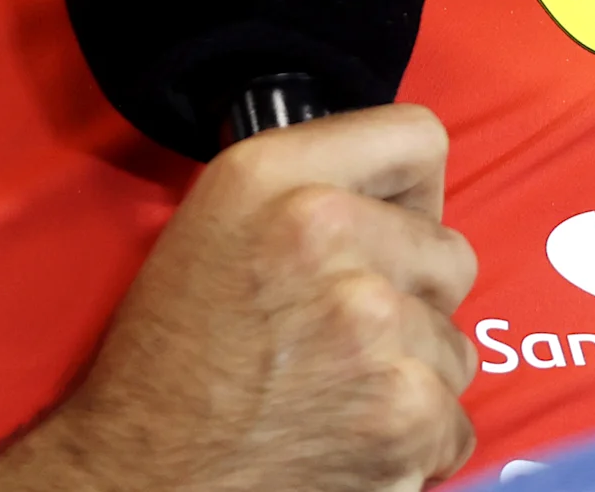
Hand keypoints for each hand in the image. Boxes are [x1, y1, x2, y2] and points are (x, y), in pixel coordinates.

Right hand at [0, 104, 480, 491]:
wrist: (140, 480)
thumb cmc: (166, 370)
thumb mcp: (212, 229)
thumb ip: (306, 189)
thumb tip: (398, 195)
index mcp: (274, 177)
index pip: (417, 137)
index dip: (410, 191)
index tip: (394, 225)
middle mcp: (328, 234)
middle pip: (451, 253)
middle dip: (412, 298)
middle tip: (341, 334)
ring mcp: (375, 325)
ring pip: (454, 345)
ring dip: (410, 375)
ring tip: (333, 392)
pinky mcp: (405, 412)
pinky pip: (454, 421)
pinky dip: (414, 445)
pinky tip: (347, 438)